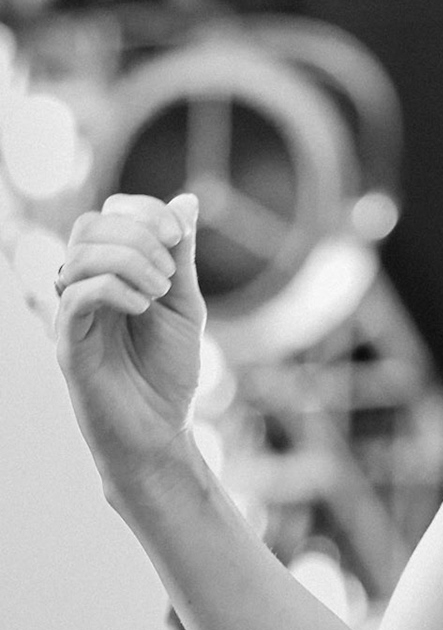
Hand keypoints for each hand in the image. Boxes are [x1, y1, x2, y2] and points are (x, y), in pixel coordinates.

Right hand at [54, 193, 206, 490]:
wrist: (161, 430)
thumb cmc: (169, 369)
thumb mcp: (184, 302)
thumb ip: (180, 254)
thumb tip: (186, 199)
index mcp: (113, 274)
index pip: (108, 214)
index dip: (142, 211)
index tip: (179, 236)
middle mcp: (86, 289)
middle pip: (88, 226)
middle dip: (137, 234)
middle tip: (170, 272)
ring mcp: (74, 316)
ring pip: (79, 256)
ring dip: (130, 261)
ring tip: (159, 292)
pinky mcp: (69, 345)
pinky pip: (75, 297)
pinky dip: (115, 289)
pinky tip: (143, 307)